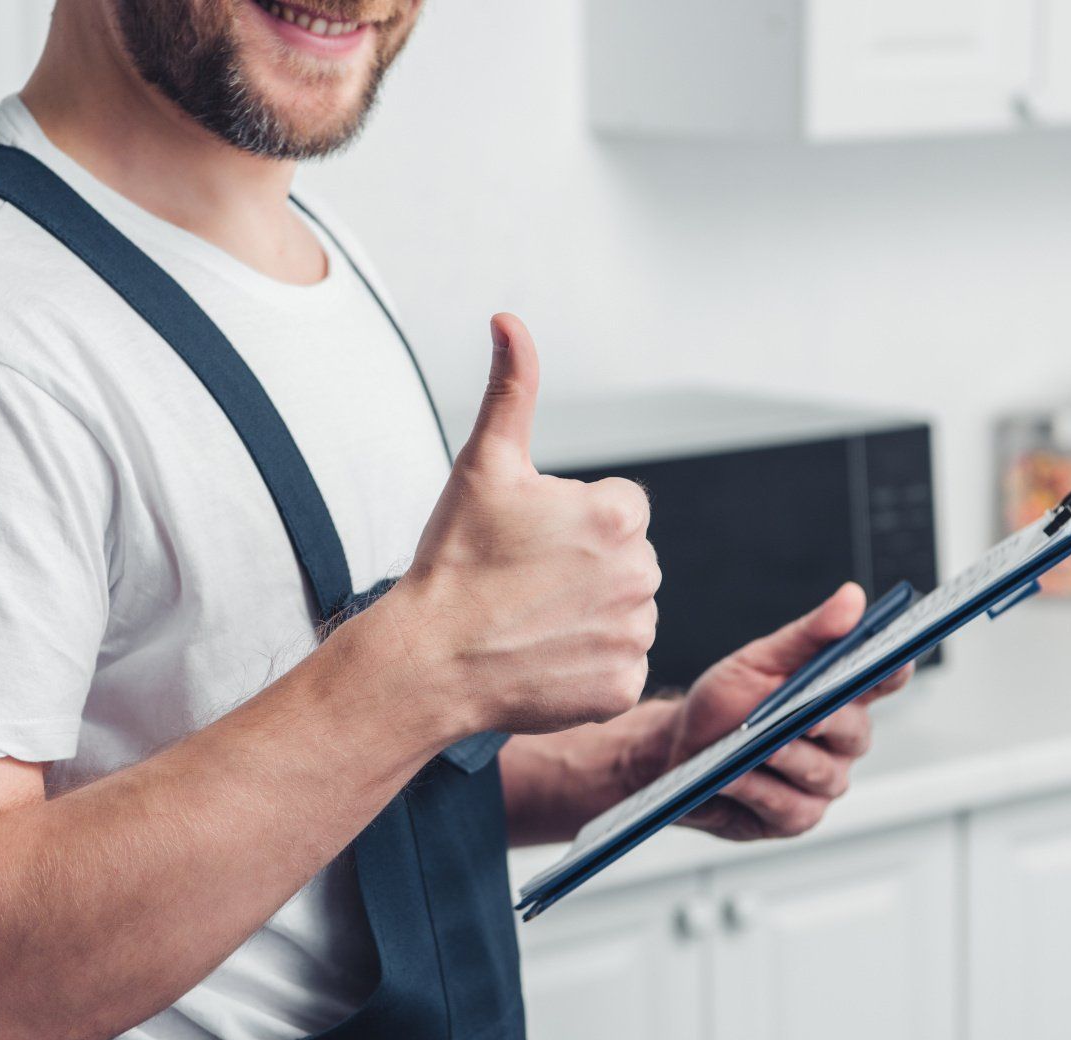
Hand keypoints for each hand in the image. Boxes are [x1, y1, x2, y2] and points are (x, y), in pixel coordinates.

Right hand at [387, 314, 659, 736]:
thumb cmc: (453, 560)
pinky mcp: (624, 688)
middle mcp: (642, 574)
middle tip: (523, 585)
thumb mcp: (483, 464)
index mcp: (619, 516)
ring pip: (623, 614)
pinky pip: (617, 667)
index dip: (568, 524)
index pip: (618, 511)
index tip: (526, 544)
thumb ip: (510, 388)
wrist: (428, 660)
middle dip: (584, 570)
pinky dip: (586, 667)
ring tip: (529, 622)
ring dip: (588, 617)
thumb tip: (508, 320)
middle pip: (625, 562)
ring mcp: (635, 636)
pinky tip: (542, 659)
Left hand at [648, 584, 911, 840]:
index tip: (897, 656)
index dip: (896, 669)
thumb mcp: (757, 661)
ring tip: (758, 747)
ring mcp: (823, 781)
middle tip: (808, 715)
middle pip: (855, 731)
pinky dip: (759, 790)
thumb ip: (808, 634)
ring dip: (789, 758)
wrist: (676, 754)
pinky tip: (733, 777)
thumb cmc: (724, 704)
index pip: (885, 679)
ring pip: (824, 773)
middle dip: (829, 721)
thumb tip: (853, 598)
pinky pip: (789, 806)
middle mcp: (841, 740)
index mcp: (841, 694)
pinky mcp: (796, 817)